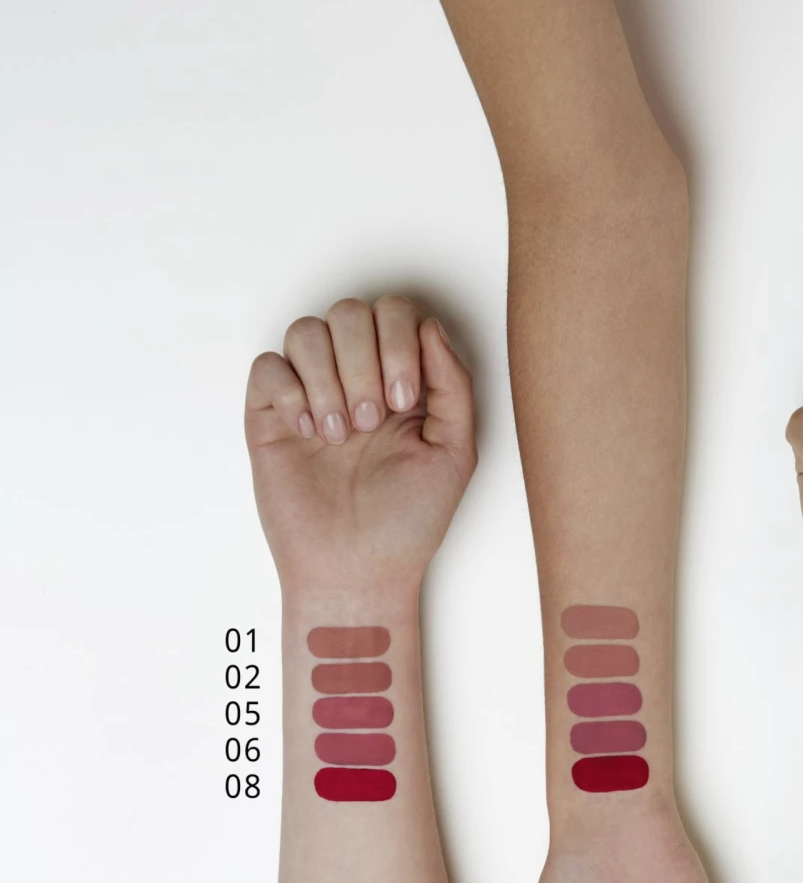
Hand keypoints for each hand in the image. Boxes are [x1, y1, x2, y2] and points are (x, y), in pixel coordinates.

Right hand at [245, 296, 475, 591]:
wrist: (359, 570)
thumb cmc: (409, 521)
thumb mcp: (454, 452)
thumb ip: (453, 385)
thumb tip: (431, 327)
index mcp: (403, 381)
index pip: (395, 313)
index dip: (399, 342)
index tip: (405, 403)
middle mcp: (356, 378)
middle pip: (349, 312)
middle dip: (363, 362)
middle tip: (372, 422)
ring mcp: (311, 394)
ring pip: (306, 331)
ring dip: (328, 380)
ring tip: (342, 436)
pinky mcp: (271, 416)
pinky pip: (268, 366)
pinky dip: (291, 393)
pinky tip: (311, 434)